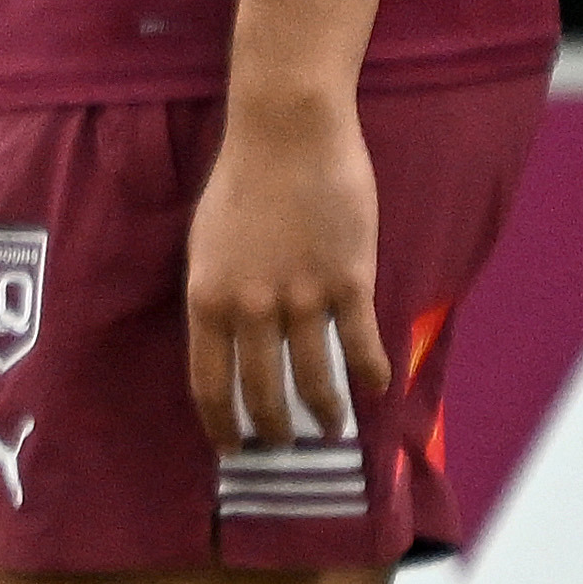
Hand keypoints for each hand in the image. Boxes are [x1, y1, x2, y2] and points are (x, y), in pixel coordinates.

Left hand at [185, 82, 388, 456]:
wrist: (287, 136)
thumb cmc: (243, 183)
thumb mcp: (205, 245)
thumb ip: (217, 294)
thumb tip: (226, 341)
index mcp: (206, 299)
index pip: (208, 382)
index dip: (218, 423)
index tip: (228, 448)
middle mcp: (250, 308)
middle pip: (260, 392)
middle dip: (271, 429)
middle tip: (282, 446)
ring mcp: (301, 297)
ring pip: (314, 379)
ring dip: (324, 413)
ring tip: (331, 429)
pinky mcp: (349, 281)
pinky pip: (361, 344)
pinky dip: (372, 373)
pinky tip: (377, 387)